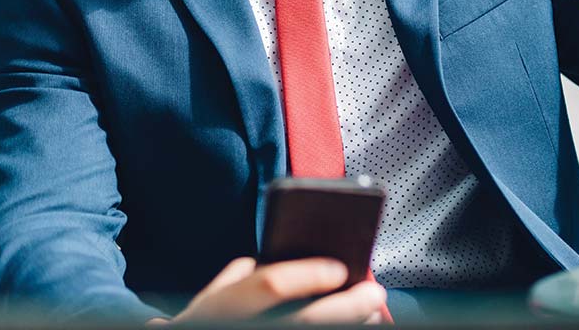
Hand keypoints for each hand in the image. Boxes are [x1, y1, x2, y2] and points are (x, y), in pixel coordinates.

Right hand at [148, 257, 386, 324]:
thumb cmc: (204, 324)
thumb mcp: (208, 298)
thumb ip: (239, 276)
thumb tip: (274, 256)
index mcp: (221, 308)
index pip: (269, 285)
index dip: (308, 275)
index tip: (340, 267)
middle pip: (305, 322)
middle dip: (347, 307)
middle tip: (374, 292)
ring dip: (351, 326)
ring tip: (373, 313)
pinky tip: (359, 327)